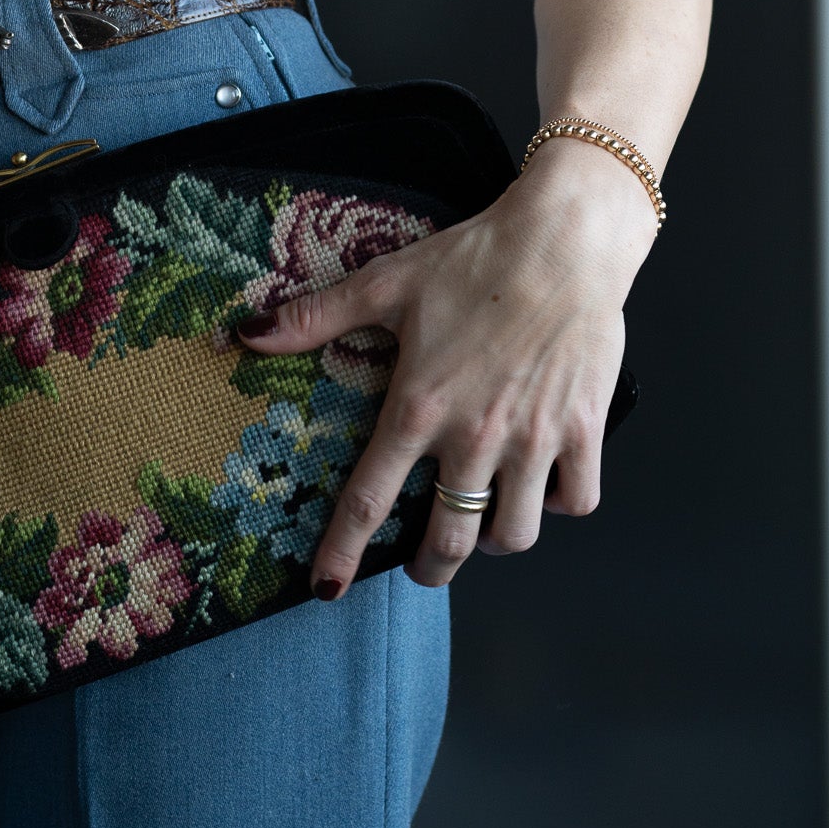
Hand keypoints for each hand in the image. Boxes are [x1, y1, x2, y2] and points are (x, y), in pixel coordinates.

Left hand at [235, 159, 651, 595]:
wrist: (564, 239)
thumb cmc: (474, 257)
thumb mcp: (386, 283)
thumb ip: (315, 318)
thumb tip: (245, 335)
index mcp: (419, 407)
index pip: (369, 500)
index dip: (343, 552)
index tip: (327, 588)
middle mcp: (475, 436)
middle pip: (450, 539)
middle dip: (431, 566)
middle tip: (423, 564)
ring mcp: (534, 439)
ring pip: (515, 533)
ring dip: (494, 541)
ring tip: (483, 527)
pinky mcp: (582, 428)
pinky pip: (576, 499)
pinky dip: (559, 505)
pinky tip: (543, 489)